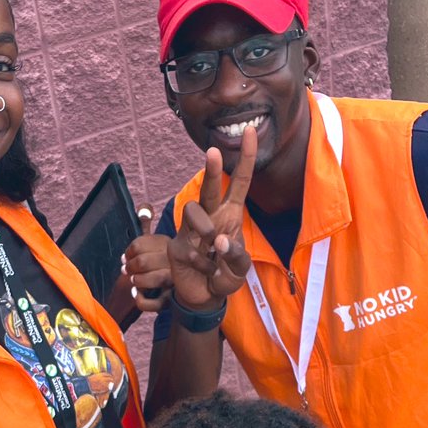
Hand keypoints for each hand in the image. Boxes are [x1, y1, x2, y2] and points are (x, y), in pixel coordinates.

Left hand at [120, 202, 172, 314]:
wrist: (191, 287)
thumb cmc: (166, 261)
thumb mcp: (157, 243)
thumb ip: (148, 226)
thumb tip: (144, 206)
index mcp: (170, 245)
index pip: (141, 244)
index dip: (129, 251)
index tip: (126, 256)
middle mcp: (175, 262)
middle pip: (143, 261)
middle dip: (130, 266)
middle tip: (126, 270)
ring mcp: (175, 282)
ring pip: (151, 280)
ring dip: (136, 281)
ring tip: (133, 280)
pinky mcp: (172, 300)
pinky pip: (155, 303)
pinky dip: (141, 300)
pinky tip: (135, 294)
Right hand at [168, 126, 256, 310]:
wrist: (205, 298)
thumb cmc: (225, 276)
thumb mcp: (240, 269)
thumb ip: (237, 255)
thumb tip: (219, 241)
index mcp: (231, 215)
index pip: (240, 182)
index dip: (245, 157)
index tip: (250, 130)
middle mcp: (211, 217)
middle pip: (209, 187)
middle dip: (210, 170)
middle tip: (212, 151)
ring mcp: (190, 230)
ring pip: (193, 210)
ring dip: (206, 231)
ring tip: (212, 253)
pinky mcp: (176, 245)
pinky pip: (189, 246)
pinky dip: (201, 263)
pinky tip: (205, 271)